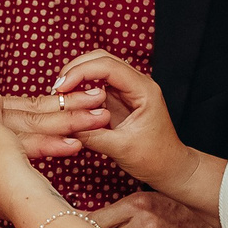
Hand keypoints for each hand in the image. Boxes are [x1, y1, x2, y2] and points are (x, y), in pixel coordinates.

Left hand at [0, 81, 104, 227]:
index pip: (12, 135)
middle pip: (30, 115)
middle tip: (104, 116)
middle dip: (68, 118)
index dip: (46, 142)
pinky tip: (68, 105)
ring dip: (65, 108)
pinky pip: (18, 103)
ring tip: (100, 105)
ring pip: (30, 106)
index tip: (76, 147)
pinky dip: (46, 103)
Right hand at [53, 51, 199, 198]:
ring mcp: (128, 90)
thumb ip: (93, 135)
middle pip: (102, 59)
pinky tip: (70, 102)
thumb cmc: (155, 158)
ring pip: (98, 68)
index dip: (81, 72)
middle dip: (76, 69)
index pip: (108, 66)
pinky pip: (97, 85)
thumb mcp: (121, 149)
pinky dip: (81, 89)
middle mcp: (137, 84)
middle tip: (57, 89)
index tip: (61, 88)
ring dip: (77, 77)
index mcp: (144, 90)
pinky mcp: (120, 99)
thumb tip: (65, 125)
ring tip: (61, 95)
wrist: (170, 168)